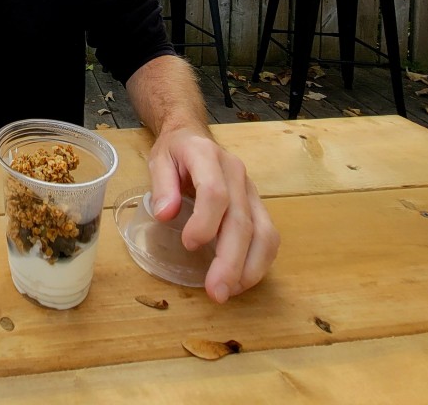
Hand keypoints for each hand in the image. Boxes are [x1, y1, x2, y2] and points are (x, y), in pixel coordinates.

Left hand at [146, 126, 279, 302]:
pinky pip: (269, 237)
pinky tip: (241, 281)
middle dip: (230, 261)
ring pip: (264, 233)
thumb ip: (161, 185)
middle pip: (242, 220)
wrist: (194, 135)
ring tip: (229, 292)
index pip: (215, 192)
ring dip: (250, 268)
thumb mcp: (158, 159)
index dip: (205, 222)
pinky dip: (259, 262)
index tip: (188, 245)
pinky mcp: (258, 205)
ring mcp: (251, 190)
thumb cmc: (175, 151)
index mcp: (207, 156)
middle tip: (215, 292)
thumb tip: (165, 214)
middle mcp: (236, 173)